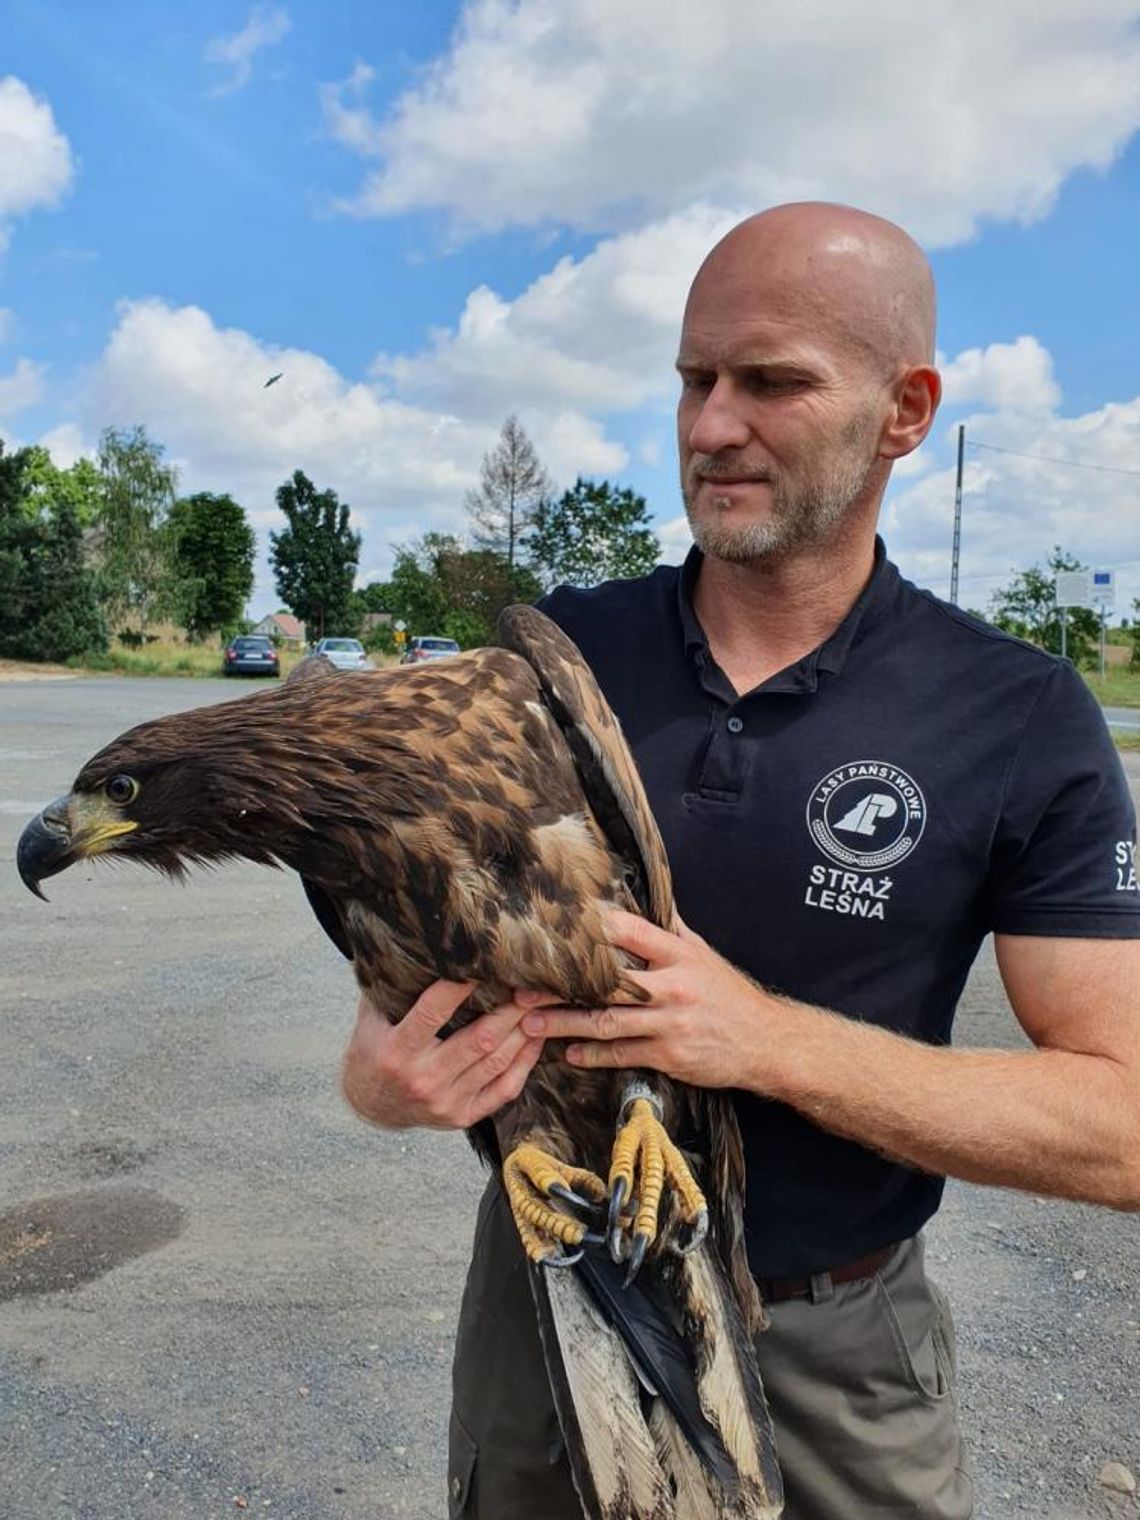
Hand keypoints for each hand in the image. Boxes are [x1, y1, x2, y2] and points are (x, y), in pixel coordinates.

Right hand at [342, 981, 544, 1130]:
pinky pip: (504, 1089)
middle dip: (510, 1008)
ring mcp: (446, 1102)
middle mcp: (423, 1079)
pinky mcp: (463, 1116)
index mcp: (397, 1051)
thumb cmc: (374, 1051)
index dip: (458, 987)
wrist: (370, 1106)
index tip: (481, 963)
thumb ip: (389, 987)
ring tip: (541, 1004)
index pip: (432, 1013)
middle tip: (532, 983)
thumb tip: (414, 944)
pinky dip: (525, 1062)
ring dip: (524, 1030)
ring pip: (497, 1061)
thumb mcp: (371, 1019)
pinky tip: (536, 1038)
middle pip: (479, 1039)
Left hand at [519, 910, 774, 1089]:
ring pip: (608, 1021)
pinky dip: (594, 1054)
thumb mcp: (703, 955)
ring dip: (565, 1024)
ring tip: (530, 1024)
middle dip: (562, 986)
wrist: (764, 1042)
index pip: (632, 932)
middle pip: (608, 982)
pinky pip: (623, 1053)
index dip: (595, 928)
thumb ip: (670, 930)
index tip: (555, 928)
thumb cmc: (728, 995)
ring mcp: (670, 1023)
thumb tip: (644, 897)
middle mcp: (673, 986)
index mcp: (679, 955)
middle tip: (523, 989)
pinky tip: (570, 1054)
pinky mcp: (669, 1055)